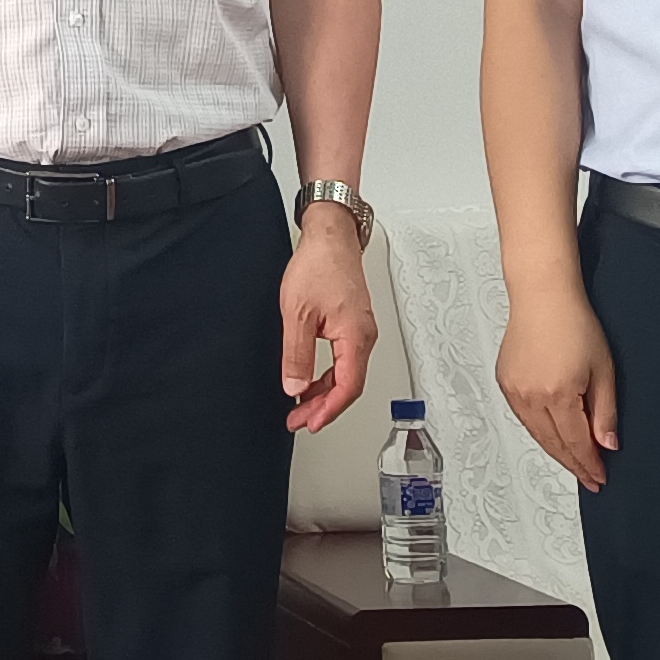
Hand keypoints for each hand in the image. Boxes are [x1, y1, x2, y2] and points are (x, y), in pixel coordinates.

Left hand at [277, 211, 376, 433]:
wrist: (331, 237)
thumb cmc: (319, 265)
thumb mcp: (297, 314)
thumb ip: (296, 354)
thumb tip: (295, 387)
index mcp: (355, 336)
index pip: (347, 387)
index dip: (328, 410)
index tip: (310, 423)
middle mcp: (364, 337)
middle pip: (348, 385)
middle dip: (323, 407)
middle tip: (298, 421)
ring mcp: (360, 331)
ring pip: (346, 374)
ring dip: (323, 393)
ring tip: (300, 407)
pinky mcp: (353, 325)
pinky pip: (343, 360)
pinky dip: (327, 376)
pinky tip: (310, 382)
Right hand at [497, 281, 616, 491]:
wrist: (543, 297)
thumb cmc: (575, 323)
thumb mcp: (602, 369)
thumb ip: (605, 411)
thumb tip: (607, 444)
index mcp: (558, 395)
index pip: (576, 442)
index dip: (589, 463)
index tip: (599, 477)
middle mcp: (531, 397)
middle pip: (554, 444)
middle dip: (574, 464)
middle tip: (589, 478)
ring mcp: (514, 391)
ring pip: (536, 434)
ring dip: (556, 452)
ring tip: (573, 463)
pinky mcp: (506, 383)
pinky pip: (524, 418)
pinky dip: (539, 432)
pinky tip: (551, 437)